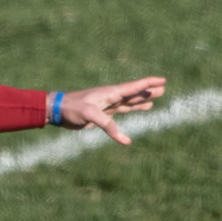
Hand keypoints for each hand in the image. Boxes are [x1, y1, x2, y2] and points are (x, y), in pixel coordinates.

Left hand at [53, 77, 167, 144]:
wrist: (58, 111)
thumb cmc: (72, 108)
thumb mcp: (89, 114)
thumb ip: (106, 124)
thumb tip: (124, 140)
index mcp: (110, 93)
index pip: (134, 87)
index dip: (149, 84)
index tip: (162, 80)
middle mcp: (111, 97)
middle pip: (134, 94)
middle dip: (148, 91)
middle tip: (163, 89)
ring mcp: (108, 105)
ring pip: (129, 102)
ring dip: (141, 101)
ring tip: (155, 99)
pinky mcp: (103, 114)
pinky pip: (121, 113)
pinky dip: (131, 113)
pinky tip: (138, 113)